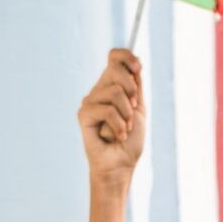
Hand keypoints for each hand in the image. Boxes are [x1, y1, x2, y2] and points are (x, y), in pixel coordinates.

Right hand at [77, 49, 144, 183]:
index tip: (138, 68)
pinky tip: (118, 135)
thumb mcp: (138, 109)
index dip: (126, 57)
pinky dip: (119, 125)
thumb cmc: (130, 140)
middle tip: (132, 110)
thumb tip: (136, 61)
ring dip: (127, 115)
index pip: (114, 57)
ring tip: (125, 129)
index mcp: (113, 85)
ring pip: (115, 91)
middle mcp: (99, 89)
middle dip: (132, 91)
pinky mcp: (84, 113)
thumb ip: (136, 86)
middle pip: (115, 69)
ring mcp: (90, 100)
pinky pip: (107, 110)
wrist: (121, 164)